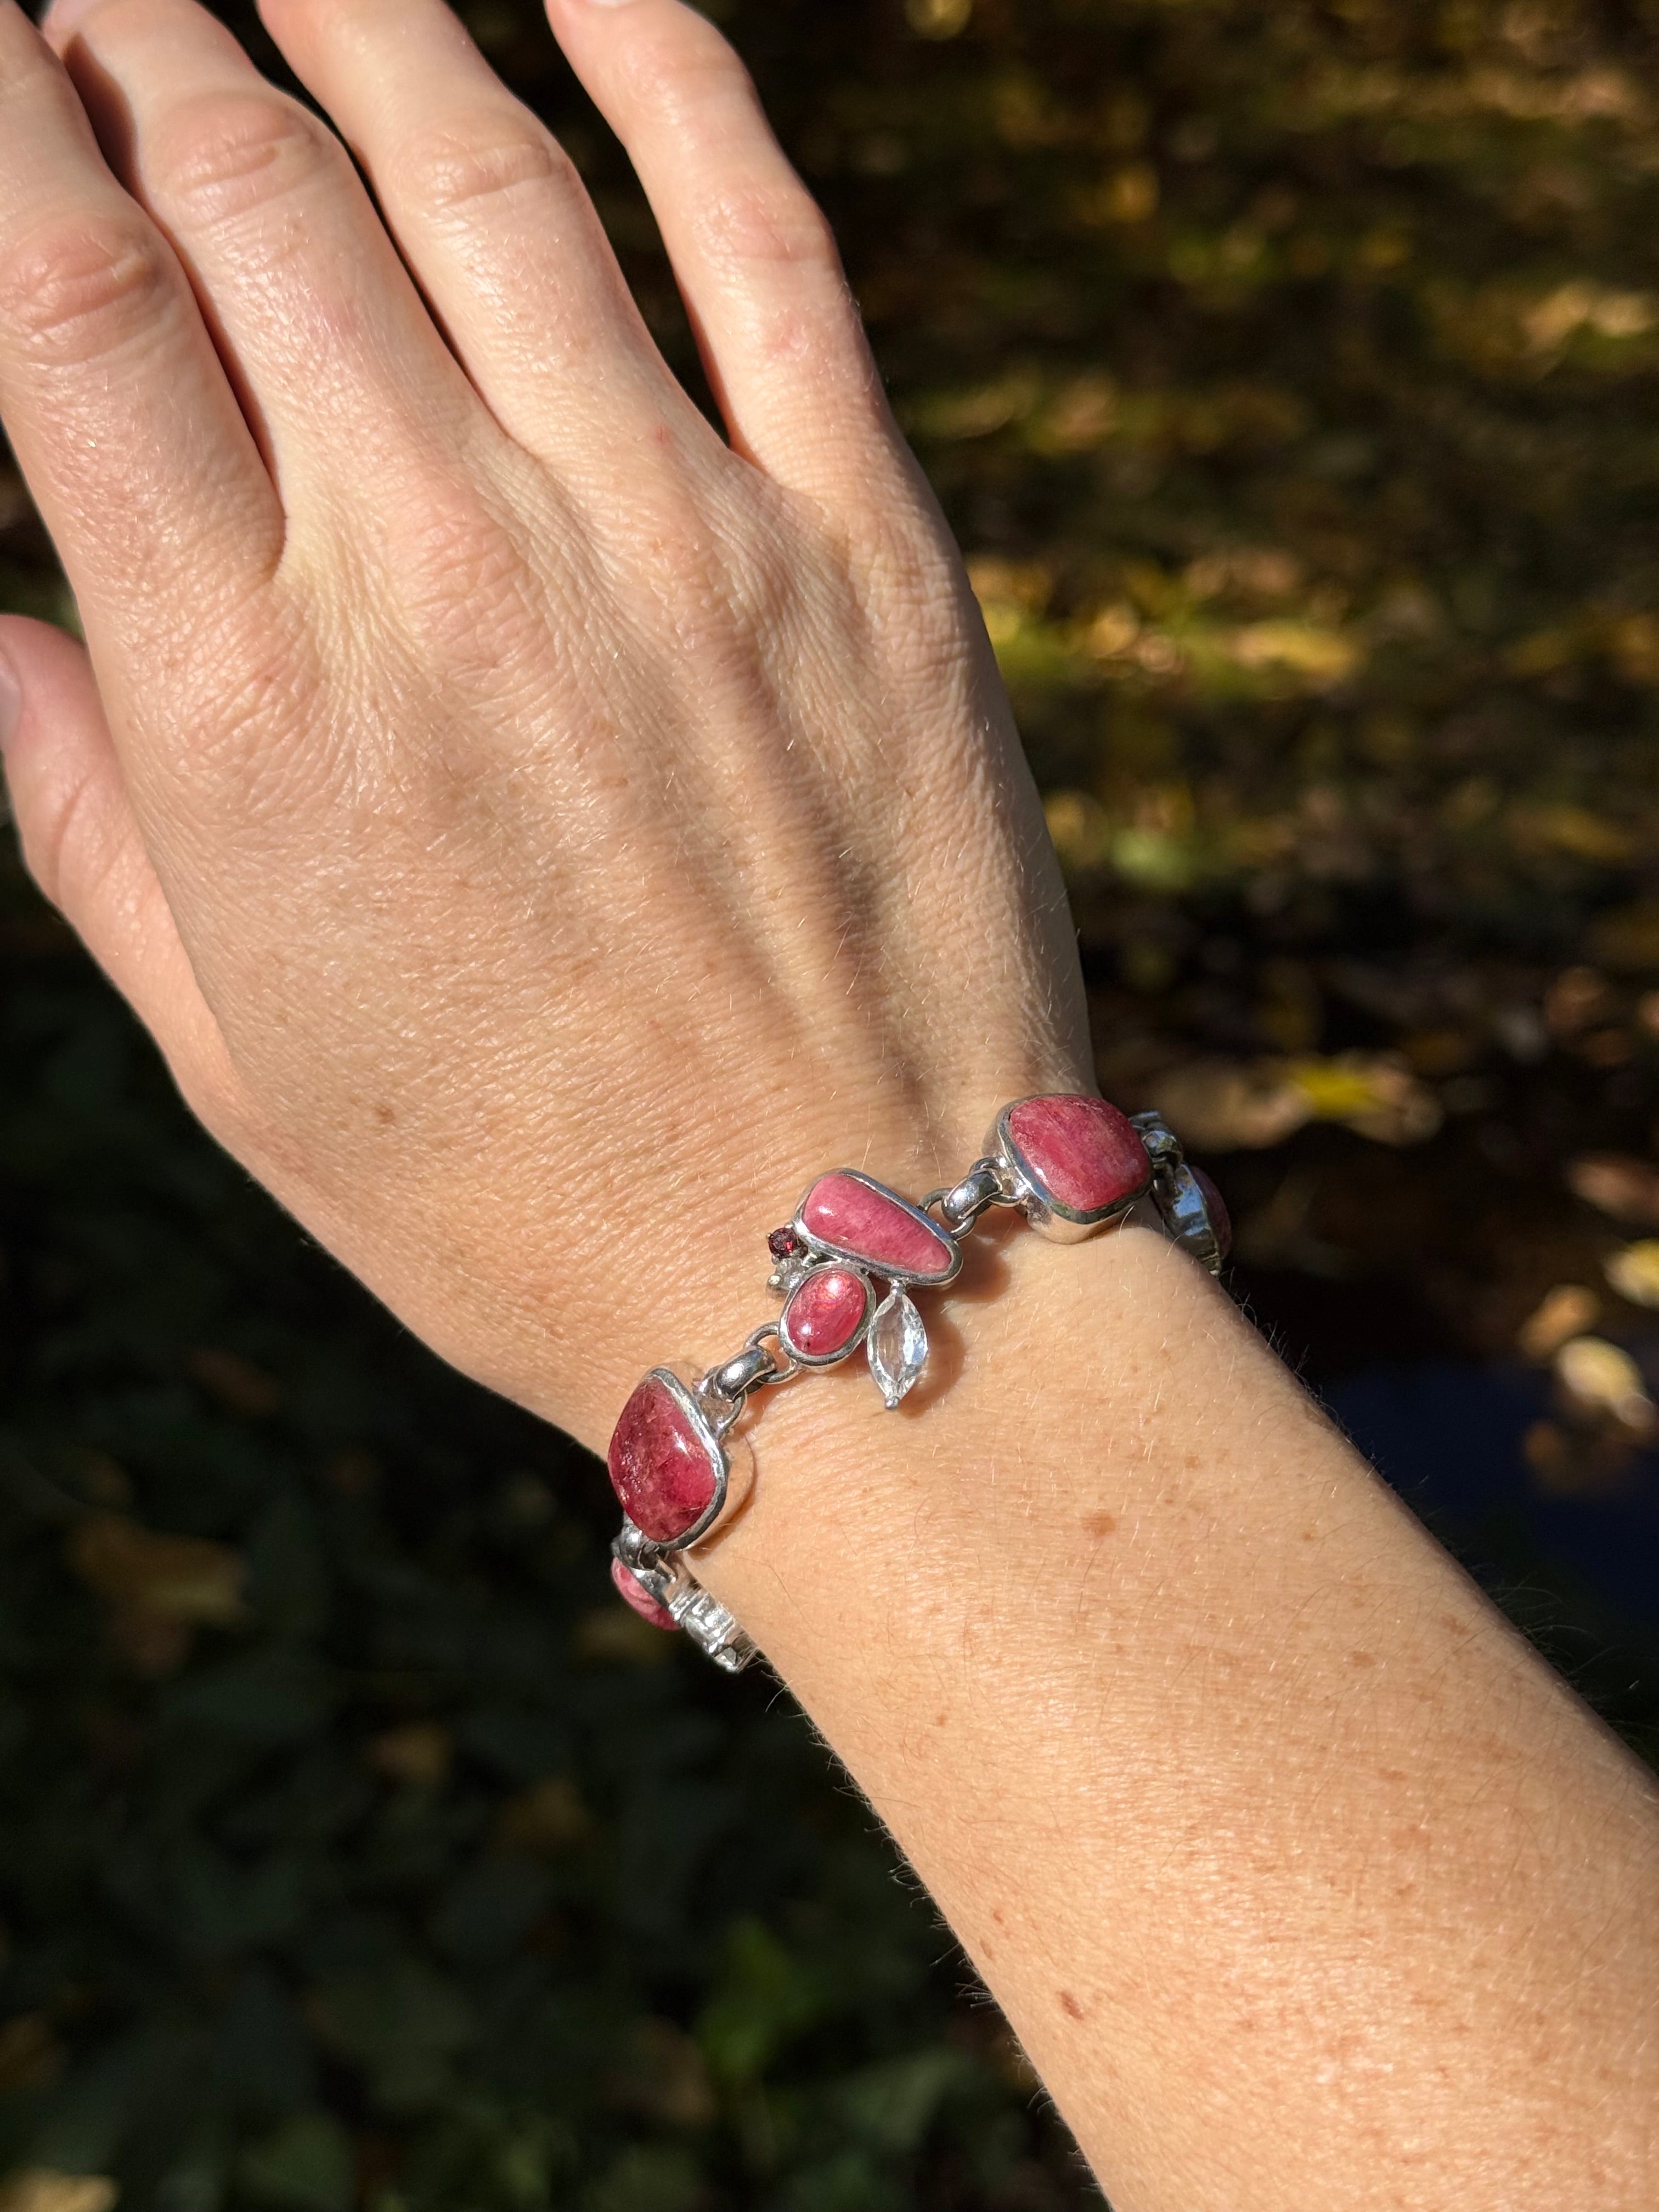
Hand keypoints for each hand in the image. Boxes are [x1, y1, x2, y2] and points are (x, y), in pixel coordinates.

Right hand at [0, 0, 1089, 1444]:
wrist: (838, 1276)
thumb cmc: (516, 1199)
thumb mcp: (243, 1057)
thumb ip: (91, 820)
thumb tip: (0, 630)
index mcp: (261, 709)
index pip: (65, 296)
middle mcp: (454, 576)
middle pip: (251, 183)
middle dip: (142, 33)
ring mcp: (683, 542)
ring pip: (486, 167)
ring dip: (358, 14)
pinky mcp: (868, 553)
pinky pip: (764, 242)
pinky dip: (671, 67)